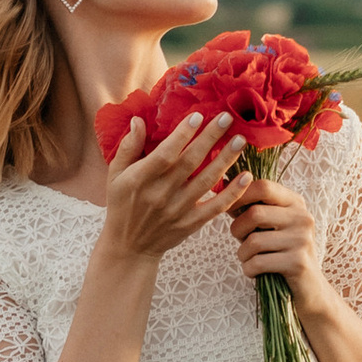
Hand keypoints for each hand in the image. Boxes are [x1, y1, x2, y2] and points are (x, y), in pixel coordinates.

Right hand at [99, 109, 242, 264]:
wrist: (129, 246)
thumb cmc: (121, 205)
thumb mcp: (115, 175)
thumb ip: (128, 147)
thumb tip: (138, 120)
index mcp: (140, 179)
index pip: (165, 154)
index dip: (182, 135)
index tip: (198, 115)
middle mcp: (160, 194)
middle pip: (190, 162)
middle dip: (210, 138)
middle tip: (227, 118)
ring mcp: (177, 210)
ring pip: (206, 181)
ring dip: (225, 159)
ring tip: (240, 140)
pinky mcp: (190, 223)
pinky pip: (216, 207)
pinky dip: (233, 193)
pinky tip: (246, 176)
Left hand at [225, 176, 327, 311]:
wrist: (309, 288)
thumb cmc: (281, 253)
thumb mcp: (270, 226)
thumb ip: (251, 208)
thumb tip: (222, 189)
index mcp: (295, 203)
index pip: (263, 187)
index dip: (240, 195)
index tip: (228, 208)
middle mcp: (302, 217)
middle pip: (255, 214)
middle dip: (238, 229)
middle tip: (240, 240)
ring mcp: (302, 240)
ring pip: (253, 241)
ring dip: (242, 254)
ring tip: (249, 258)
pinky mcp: (298, 263)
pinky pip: (257, 263)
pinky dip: (248, 269)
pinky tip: (255, 271)